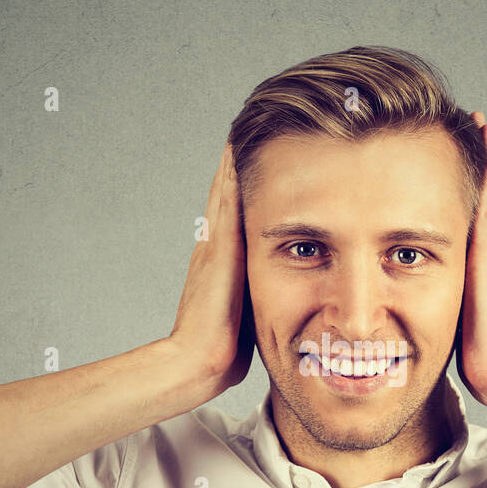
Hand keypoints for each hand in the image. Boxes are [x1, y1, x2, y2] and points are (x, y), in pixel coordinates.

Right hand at [166, 141, 253, 395]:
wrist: (199, 360)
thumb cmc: (224, 348)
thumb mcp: (249, 313)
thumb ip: (256, 296)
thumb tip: (288, 295)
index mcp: (225, 261)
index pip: (237, 216)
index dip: (244, 189)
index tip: (263, 162)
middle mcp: (215, 247)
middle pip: (229, 195)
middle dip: (238, 166)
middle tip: (249, 130)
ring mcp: (213, 245)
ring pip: (225, 190)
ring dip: (233, 161)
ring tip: (243, 127)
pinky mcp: (217, 248)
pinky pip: (224, 200)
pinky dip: (228, 173)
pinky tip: (235, 148)